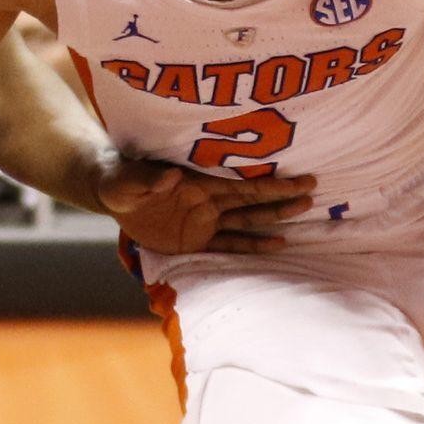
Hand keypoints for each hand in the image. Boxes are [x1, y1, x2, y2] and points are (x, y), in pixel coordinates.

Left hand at [96, 157, 317, 254]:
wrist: (110, 192)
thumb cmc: (118, 180)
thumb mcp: (127, 180)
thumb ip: (148, 179)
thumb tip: (170, 177)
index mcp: (198, 183)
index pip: (242, 185)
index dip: (271, 183)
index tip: (300, 179)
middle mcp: (208, 200)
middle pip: (253, 200)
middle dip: (282, 195)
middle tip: (313, 190)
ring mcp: (205, 220)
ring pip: (247, 220)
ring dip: (274, 217)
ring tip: (304, 212)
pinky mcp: (196, 239)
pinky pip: (228, 243)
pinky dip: (251, 245)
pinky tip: (275, 246)